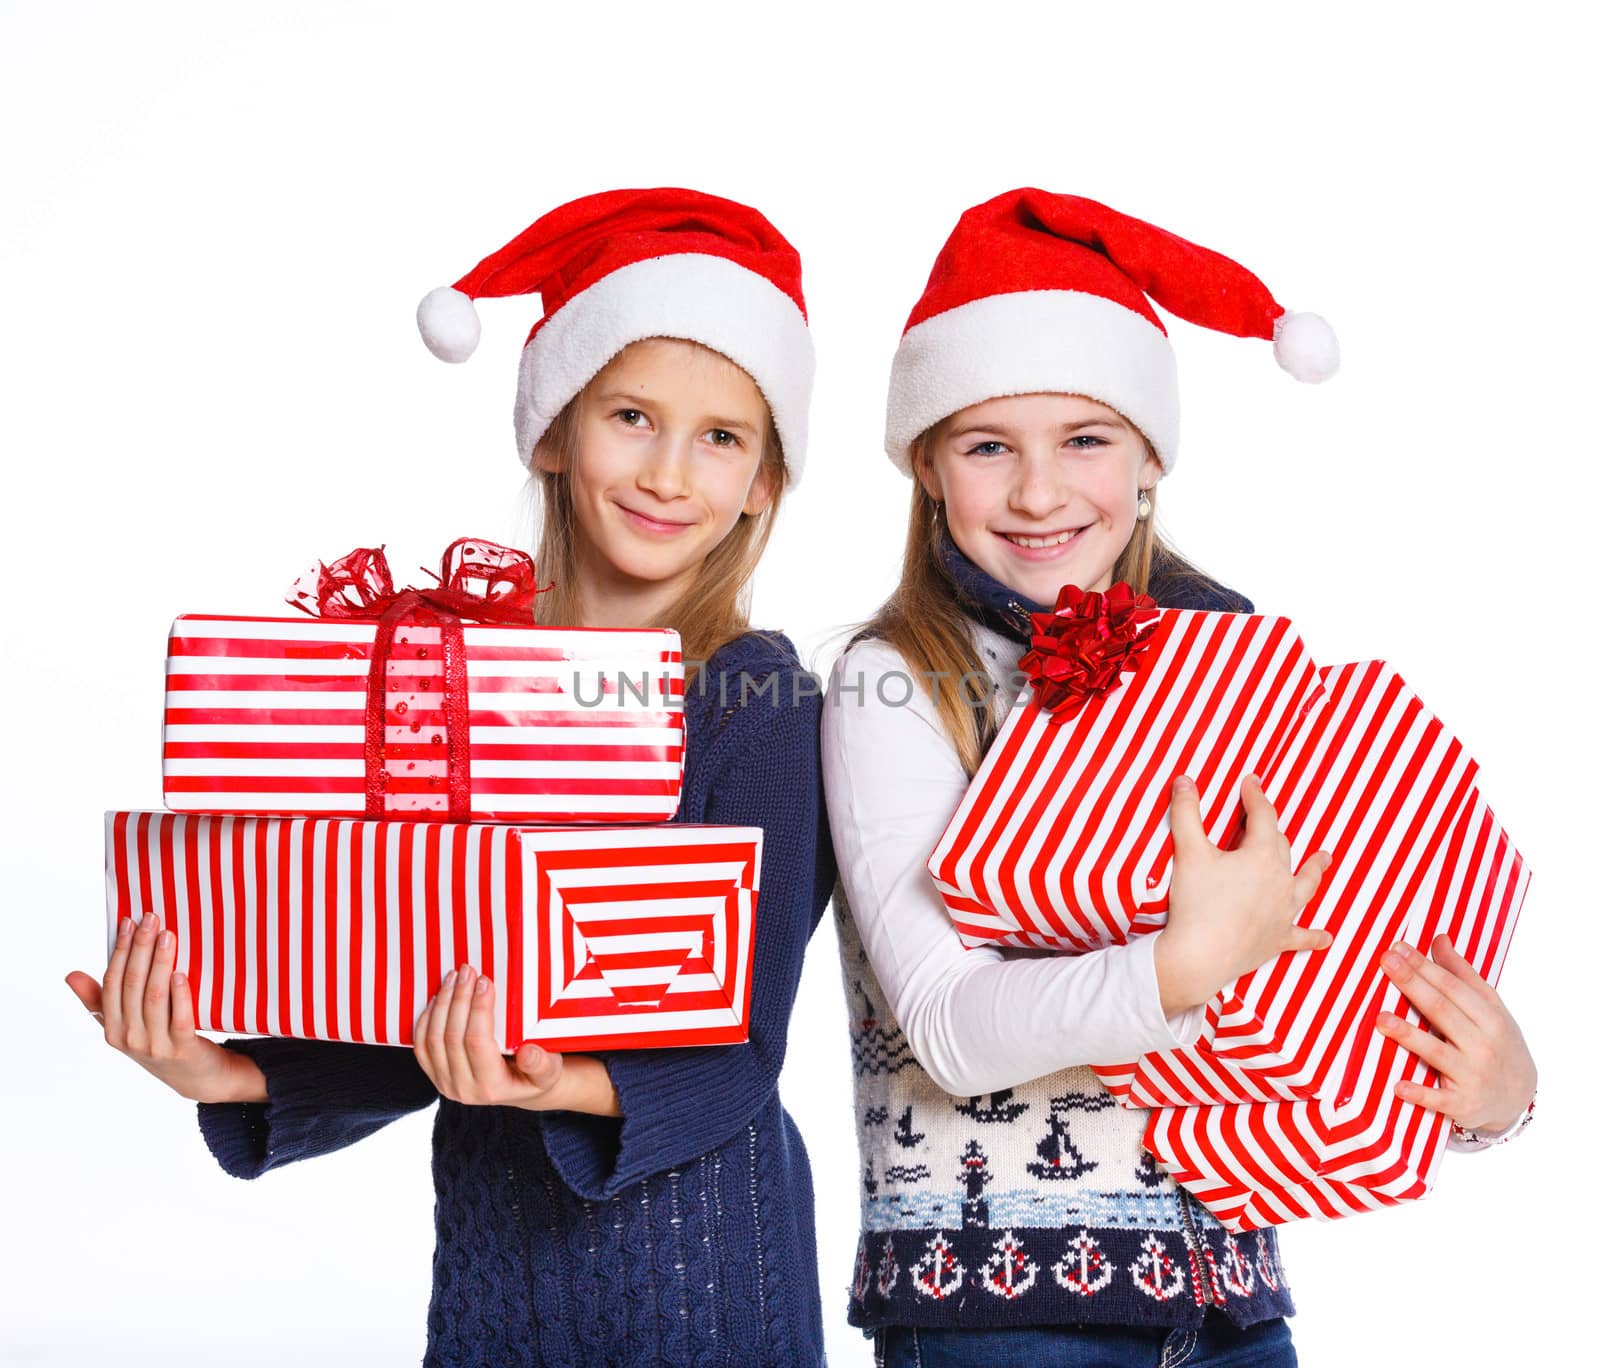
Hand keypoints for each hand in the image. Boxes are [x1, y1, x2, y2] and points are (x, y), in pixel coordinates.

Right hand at [65, 913, 266, 1103]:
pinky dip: (179, 994)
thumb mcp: (126, 1023)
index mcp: (112, 1028)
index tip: (128, 922)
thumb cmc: (159, 1040)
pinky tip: (180, 973)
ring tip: (168, 936)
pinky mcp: (182, 1049)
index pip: (112, 983)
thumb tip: (71, 975)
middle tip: (152, 918)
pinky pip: (180, 1018)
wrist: (197, 1076)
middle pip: (133, 985)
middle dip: (141, 949)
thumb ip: (101, 1000)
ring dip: (160, 963)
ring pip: (154, 997)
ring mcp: (155, 1045)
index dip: (120, 951)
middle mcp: (129, 1037)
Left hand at [413, 965, 617, 1115]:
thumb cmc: (538, 1075)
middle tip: (467, 971)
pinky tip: (438, 997)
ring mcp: (445, 1084)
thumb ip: (542, 1064)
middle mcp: (463, 1090)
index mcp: (492, 1088)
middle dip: (459, 998)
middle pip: (452, 1037)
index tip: (485, 981)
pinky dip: (426, 1018)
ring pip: (433, 1039)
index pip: (477, 1042)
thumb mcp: (550, 1071)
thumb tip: (528, 1053)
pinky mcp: (434, 1077)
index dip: (478, 1009)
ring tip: (453, 977)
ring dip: (442, 1003)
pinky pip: (421, 1046)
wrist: (521, 1090)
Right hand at [1154, 774, 1332, 1015]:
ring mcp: (1284, 913)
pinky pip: (1302, 936)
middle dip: (1272, 831)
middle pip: (1282, 847)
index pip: (1263, 816)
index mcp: (1263, 857)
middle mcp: (1281, 882)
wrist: (1200, 956)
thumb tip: (1184, 780)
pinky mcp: (1278, 939)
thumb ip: (1186, 812)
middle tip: (1262, 821)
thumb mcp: (1188, 852)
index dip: (1256, 796)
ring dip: (1315, 872)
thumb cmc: (1195, 903)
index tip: (1251, 783)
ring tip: (1325, 861)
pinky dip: (1315, 936)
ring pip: (1306, 886)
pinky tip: (1327, 937)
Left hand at [1376, 935, 1536, 1134]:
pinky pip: (1438, 1099)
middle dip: (1413, 984)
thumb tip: (1439, 938)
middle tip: (1384, 962)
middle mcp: (1484, 1045)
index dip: (1425, 966)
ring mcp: (1473, 1076)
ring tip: (1381, 1019)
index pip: (1453, 987)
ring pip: (1437, 1052)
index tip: (1397, 947)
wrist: (1519, 1099)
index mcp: (1490, 1018)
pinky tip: (1397, 1086)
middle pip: (1442, 1011)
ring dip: (1408, 1036)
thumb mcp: (1490, 1009)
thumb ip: (1462, 975)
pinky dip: (1420, 1093)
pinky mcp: (1463, 1105)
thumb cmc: (1497, 1044)